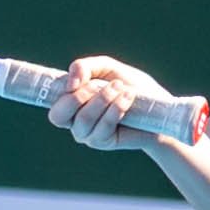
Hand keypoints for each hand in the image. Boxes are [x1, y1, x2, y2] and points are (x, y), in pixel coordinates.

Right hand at [45, 55, 169, 152]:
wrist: (158, 105)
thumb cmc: (131, 85)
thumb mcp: (107, 68)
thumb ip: (85, 67)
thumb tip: (70, 82)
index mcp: (71, 101)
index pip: (51, 101)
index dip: (58, 91)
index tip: (75, 81)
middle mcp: (74, 120)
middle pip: (58, 115)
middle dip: (80, 96)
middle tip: (103, 85)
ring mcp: (87, 134)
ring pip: (83, 119)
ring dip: (103, 100)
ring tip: (122, 89)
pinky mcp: (103, 142)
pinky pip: (102, 127)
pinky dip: (115, 109)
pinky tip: (128, 98)